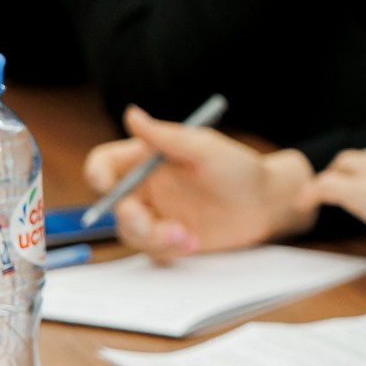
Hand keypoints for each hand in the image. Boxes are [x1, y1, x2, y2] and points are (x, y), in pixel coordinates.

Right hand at [83, 106, 314, 262]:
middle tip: (150, 224)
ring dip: (153, 238)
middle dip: (130, 217)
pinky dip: (169, 250)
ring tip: (185, 237)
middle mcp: (147, 188)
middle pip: (114, 205)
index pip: (106, 164)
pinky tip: (193, 243)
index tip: (104, 184)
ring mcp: (158, 215)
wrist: (267, 204)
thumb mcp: (204, 148)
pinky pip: (153, 251)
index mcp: (147, 159)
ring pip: (131, 233)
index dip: (97, 173)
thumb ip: (166, 136)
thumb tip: (132, 114)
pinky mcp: (170, 240)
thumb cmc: (239, 168)